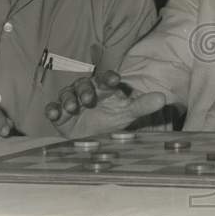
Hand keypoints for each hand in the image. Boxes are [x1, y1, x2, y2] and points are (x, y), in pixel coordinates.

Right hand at [45, 70, 165, 135]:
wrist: (92, 137)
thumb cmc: (112, 120)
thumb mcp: (127, 113)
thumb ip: (143, 105)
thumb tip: (162, 98)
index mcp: (104, 88)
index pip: (106, 79)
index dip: (109, 78)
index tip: (114, 80)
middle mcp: (86, 91)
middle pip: (84, 84)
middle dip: (86, 90)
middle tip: (89, 100)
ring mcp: (71, 101)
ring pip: (67, 94)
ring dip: (69, 99)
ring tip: (72, 108)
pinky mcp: (59, 114)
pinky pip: (52, 108)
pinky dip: (52, 109)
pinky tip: (54, 114)